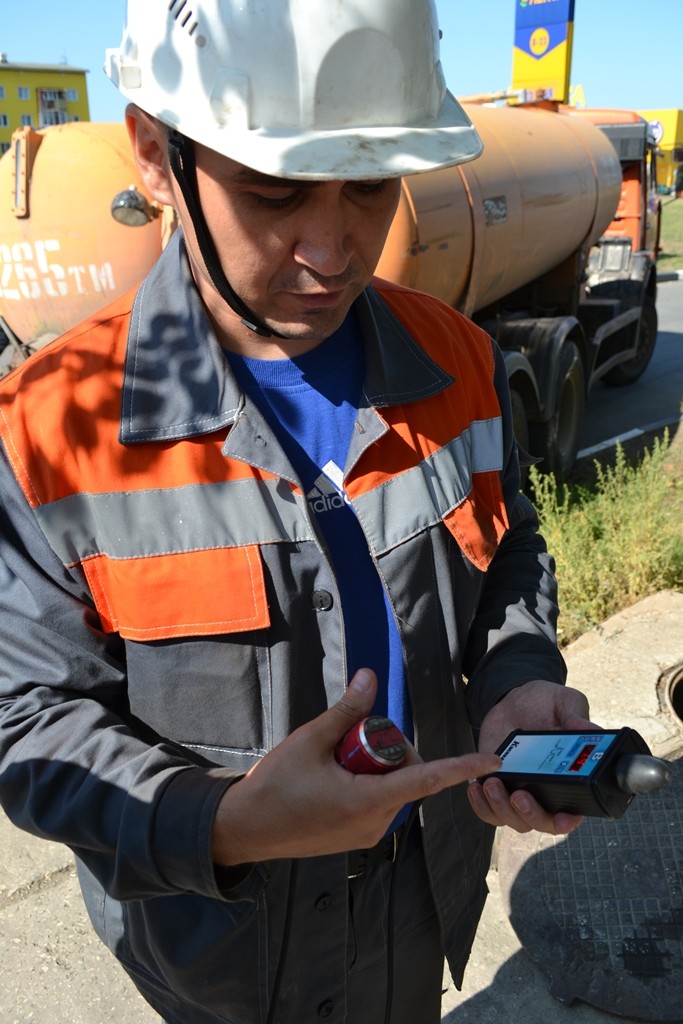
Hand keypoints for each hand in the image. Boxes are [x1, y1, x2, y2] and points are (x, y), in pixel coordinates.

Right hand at [212, 668, 500, 865]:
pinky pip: (377, 805)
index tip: (492, 760)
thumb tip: (370, 677)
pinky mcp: (355, 838)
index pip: (427, 780)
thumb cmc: (275, 785)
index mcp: (368, 801)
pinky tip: (334, 777)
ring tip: (336, 761)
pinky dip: (366, 785)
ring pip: (391, 791)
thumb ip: (345, 711)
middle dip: (389, 752)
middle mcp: (374, 824)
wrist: (245, 828)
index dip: (461, 767)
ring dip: (376, 769)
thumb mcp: (310, 741)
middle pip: (405, 778)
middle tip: (353, 738)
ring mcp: (365, 835)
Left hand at [467, 679, 596, 835]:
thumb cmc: (544, 703)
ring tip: (491, 783)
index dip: (568, 821)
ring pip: (513, 819)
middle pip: (541, 822)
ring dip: (501, 808)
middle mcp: (546, 792)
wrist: (512, 700)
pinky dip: (481, 806)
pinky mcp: (497, 787)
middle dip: (530, 815)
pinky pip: (489, 810)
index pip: (573, 812)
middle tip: (519, 795)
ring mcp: (520, 791)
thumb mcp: (564, 702)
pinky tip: (476, 788)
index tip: (562, 819)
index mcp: (569, 778)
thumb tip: (591, 729)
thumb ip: (576, 715)